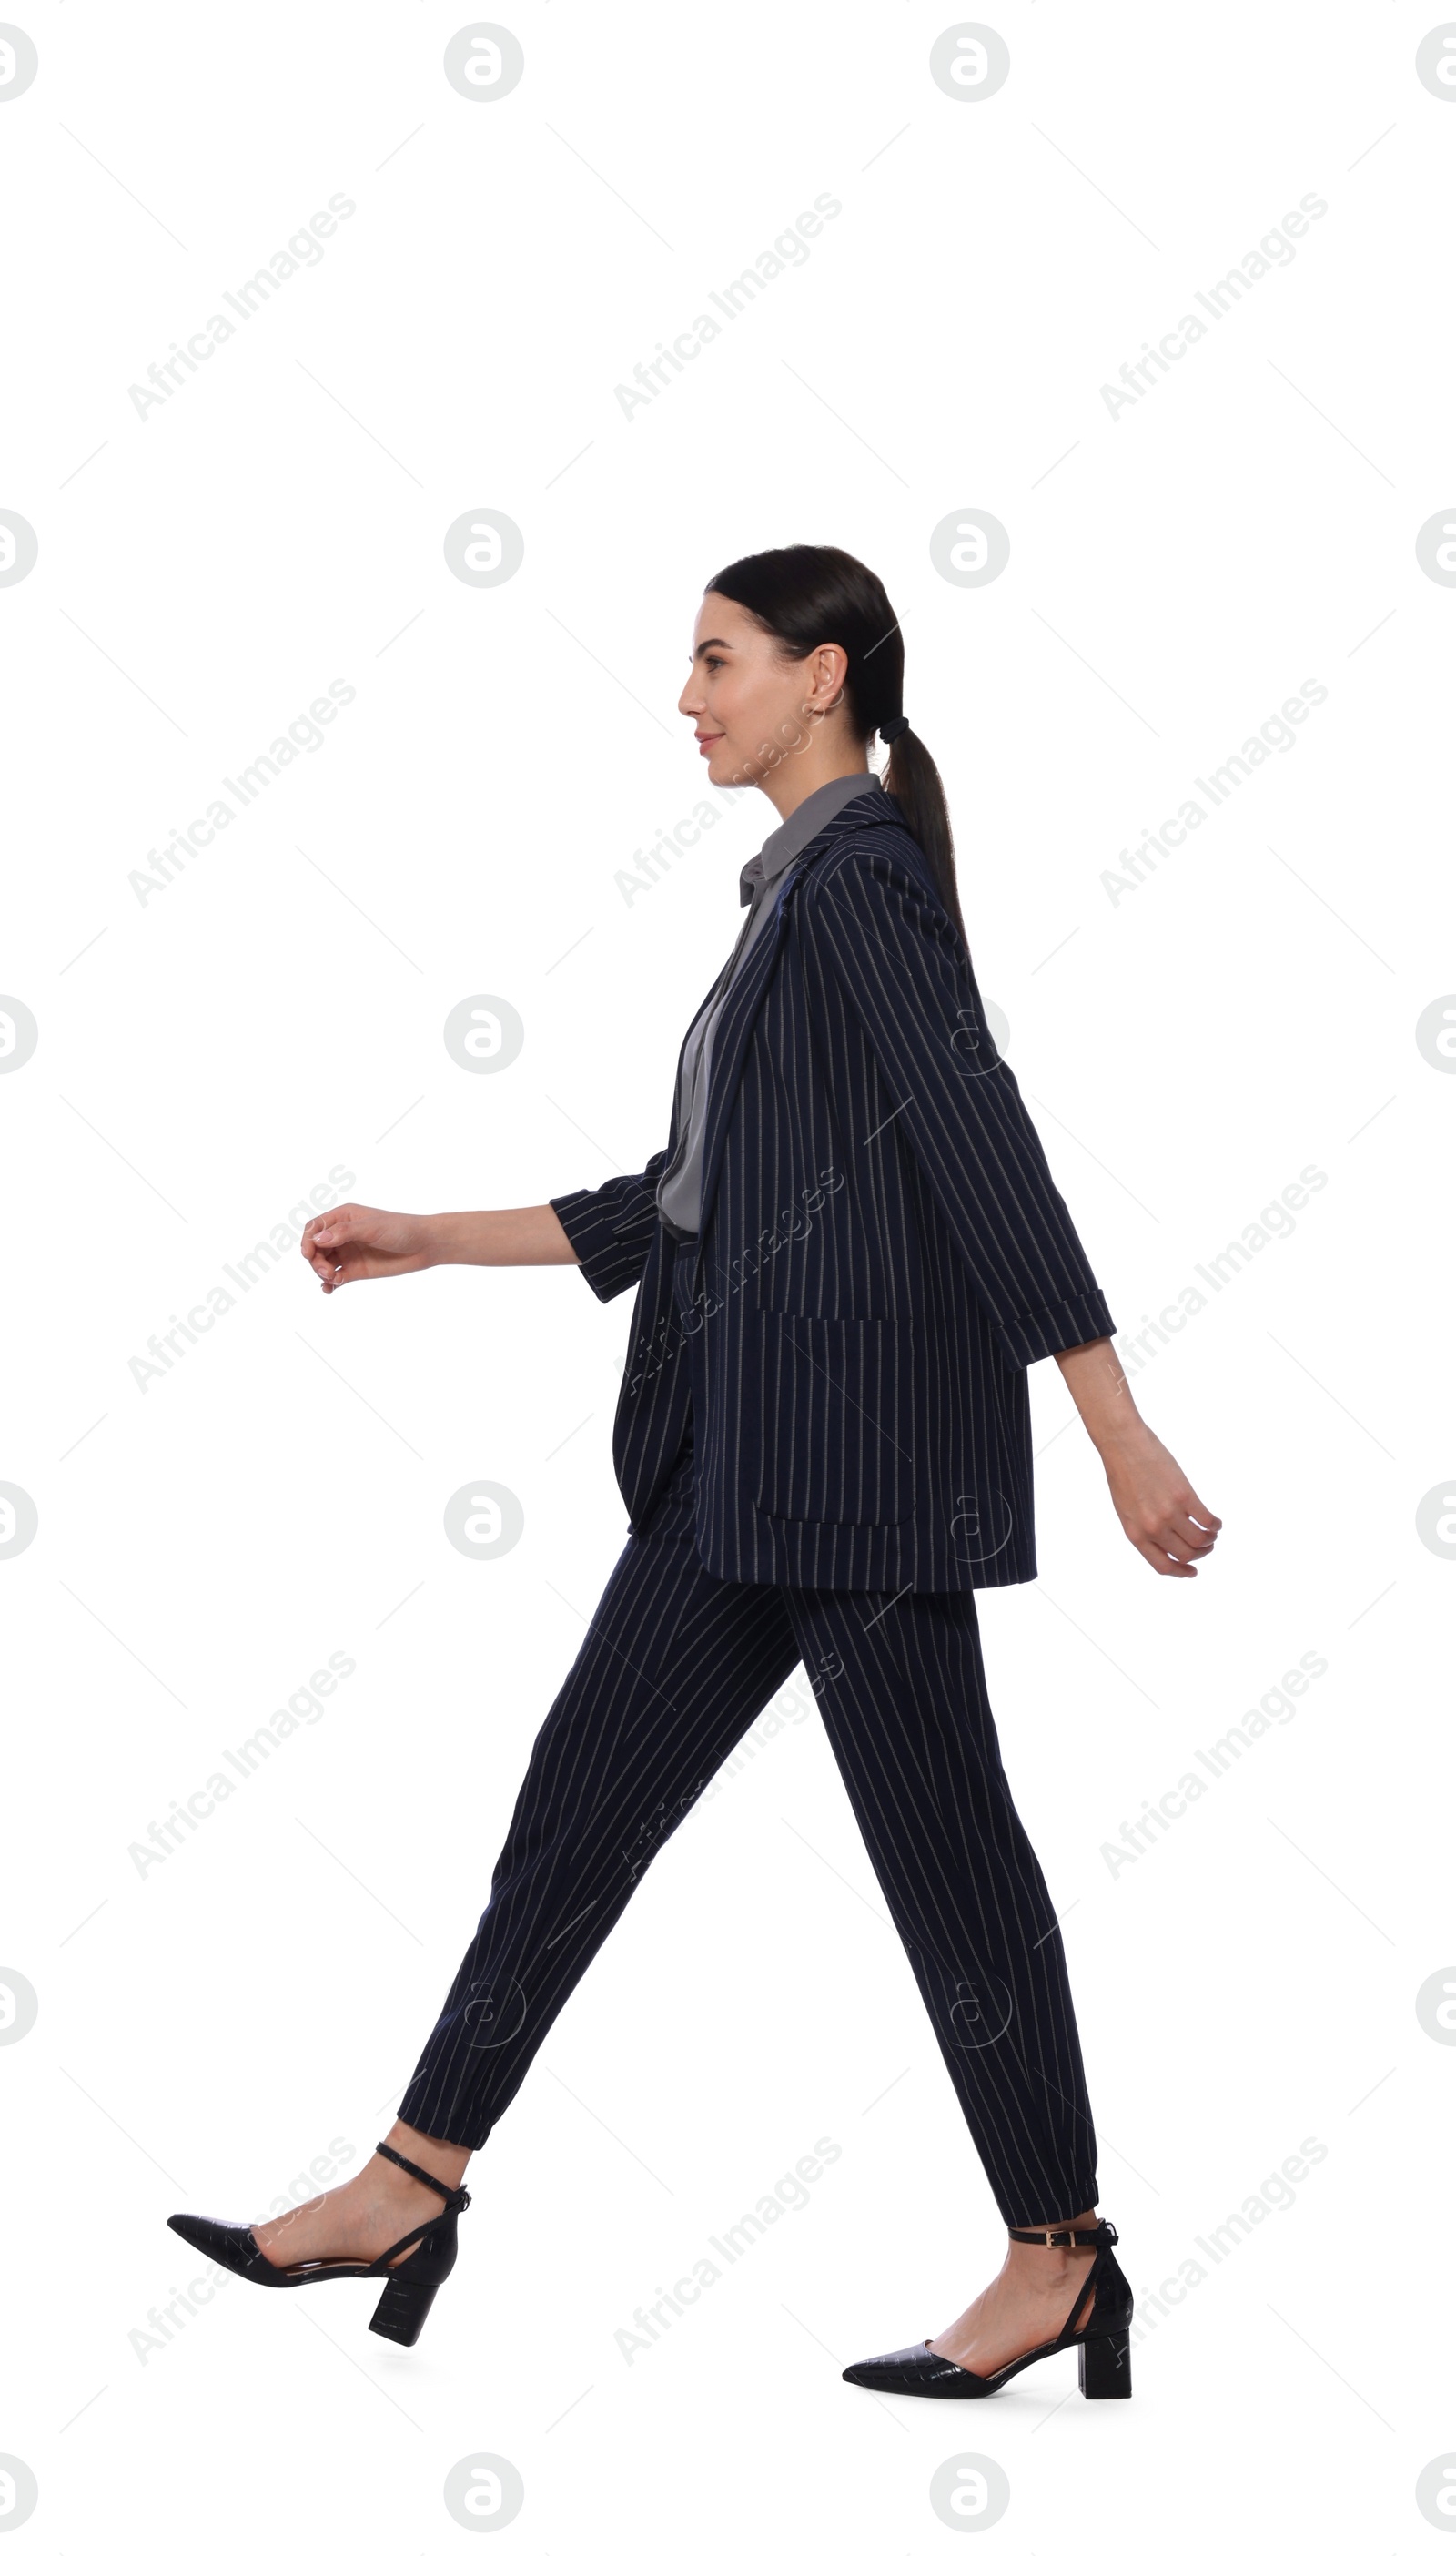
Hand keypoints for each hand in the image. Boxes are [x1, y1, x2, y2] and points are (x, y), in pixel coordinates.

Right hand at [301, 1202, 435, 1293]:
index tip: (308, 1254)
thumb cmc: (401, 1229)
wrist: (424, 1246)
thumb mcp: (372, 1227)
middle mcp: (342, 1235)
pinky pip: (334, 1278)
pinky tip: (329, 1289)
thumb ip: (345, 1232)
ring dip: (322, 1273)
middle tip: (327, 1272)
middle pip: (315, 1248)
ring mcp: (348, 1253)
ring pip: (322, 1264)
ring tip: (333, 1279)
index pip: (314, 1228)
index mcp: (343, 1217)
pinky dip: (328, 1284)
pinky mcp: (355, 1270)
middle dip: (315, 1261)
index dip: (307, 1241)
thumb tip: (318, 1239)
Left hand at [1099, 1420, 1221, 1577]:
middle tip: (1207, 1546)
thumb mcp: (1125, 1511)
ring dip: (1211, 1540)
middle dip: (1200, 1554)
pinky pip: (1207, 1520)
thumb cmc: (1123, 1475)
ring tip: (1212, 1533)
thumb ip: (1143, 1530)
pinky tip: (1216, 1522)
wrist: (1123, 1445)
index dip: (1181, 1572)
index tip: (1193, 1571)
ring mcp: (1169, 1512)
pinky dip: (1216, 1525)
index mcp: (1136, 1534)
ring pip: (1200, 1540)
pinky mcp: (1184, 1495)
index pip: (1163, 1566)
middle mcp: (1152, 1528)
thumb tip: (1166, 1544)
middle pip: (1186, 1554)